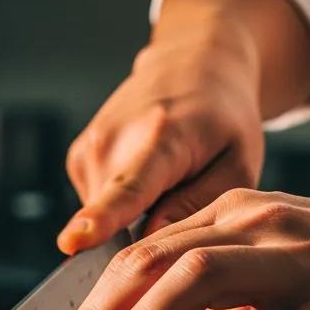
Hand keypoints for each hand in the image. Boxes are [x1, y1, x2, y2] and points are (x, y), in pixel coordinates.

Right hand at [58, 37, 263, 253]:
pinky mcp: (77, 158)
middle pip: (117, 220)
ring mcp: (88, 148)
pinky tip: (148, 176)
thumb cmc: (220, 119)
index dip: (100, 219)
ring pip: (106, 216)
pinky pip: (99, 204)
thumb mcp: (237, 164)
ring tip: (167, 180)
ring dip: (136, 216)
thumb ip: (197, 206)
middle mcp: (112, 139)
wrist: (190, 66)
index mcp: (160, 137)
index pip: (127, 187)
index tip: (72, 241)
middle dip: (147, 232)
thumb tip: (148, 242)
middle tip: (184, 198)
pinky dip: (123, 203)